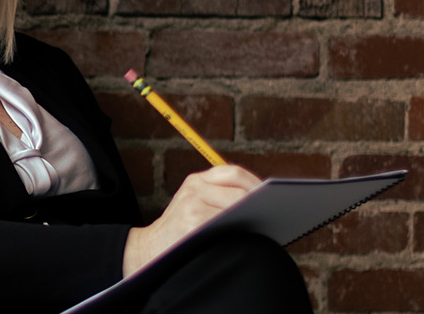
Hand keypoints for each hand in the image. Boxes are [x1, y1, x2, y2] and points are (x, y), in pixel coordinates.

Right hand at [122, 165, 261, 274]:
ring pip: (236, 205)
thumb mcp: (194, 206)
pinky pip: (226, 223)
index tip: (274, 196)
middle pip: (239, 188)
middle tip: (275, 212)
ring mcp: (192, 203)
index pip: (234, 173)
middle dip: (259, 201)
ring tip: (268, 223)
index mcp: (196, 181)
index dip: (256, 184)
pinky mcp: (192, 221)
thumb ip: (220, 200)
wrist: (147, 249)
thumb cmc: (180, 232)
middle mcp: (193, 187)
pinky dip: (239, 229)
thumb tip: (265, 206)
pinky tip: (249, 236)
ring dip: (253, 215)